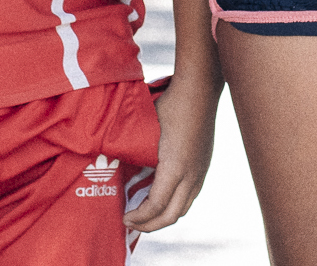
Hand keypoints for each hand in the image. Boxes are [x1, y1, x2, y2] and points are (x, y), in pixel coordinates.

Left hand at [125, 73, 219, 232]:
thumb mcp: (146, 132)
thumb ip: (134, 154)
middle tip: (131, 224)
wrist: (199, 91)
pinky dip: (174, 205)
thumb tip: (112, 168)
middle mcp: (192, 175)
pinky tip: (161, 198)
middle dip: (149, 225)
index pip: (155, 206)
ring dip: (163, 217)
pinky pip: (190, 196)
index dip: (139, 217)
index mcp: (175, 168)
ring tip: (145, 216)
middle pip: (172, 215)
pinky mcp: (204, 166)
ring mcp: (201, 172)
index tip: (124, 218)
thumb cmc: (168, 106)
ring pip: (183, 208)